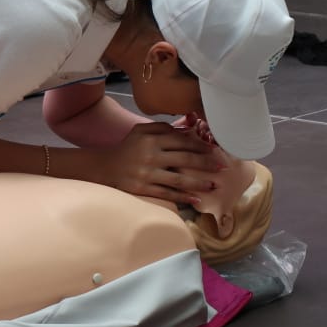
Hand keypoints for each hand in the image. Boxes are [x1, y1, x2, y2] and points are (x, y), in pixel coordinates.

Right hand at [104, 122, 225, 203]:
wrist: (105, 167)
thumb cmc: (128, 147)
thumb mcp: (141, 130)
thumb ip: (162, 127)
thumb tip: (187, 130)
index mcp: (152, 139)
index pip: (182, 141)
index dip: (201, 145)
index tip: (215, 150)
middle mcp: (151, 155)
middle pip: (185, 159)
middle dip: (206, 164)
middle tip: (222, 167)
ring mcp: (147, 173)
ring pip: (179, 179)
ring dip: (199, 183)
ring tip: (214, 185)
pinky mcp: (143, 188)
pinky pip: (167, 193)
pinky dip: (183, 197)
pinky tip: (196, 199)